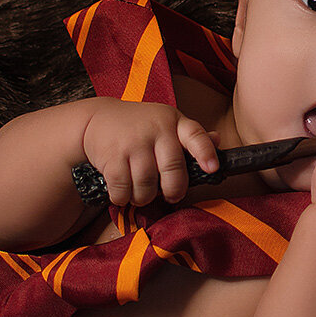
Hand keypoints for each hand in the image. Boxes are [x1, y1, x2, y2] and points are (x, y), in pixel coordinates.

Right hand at [80, 99, 218, 205]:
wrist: (97, 118)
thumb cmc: (139, 125)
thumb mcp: (167, 123)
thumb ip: (191, 135)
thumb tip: (217, 140)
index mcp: (174, 122)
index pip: (195, 135)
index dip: (206, 153)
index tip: (212, 168)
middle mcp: (155, 130)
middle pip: (172, 169)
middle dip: (173, 190)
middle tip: (171, 195)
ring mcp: (133, 143)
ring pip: (147, 185)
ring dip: (144, 197)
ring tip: (141, 193)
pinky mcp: (112, 157)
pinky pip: (123, 190)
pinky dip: (123, 198)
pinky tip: (123, 192)